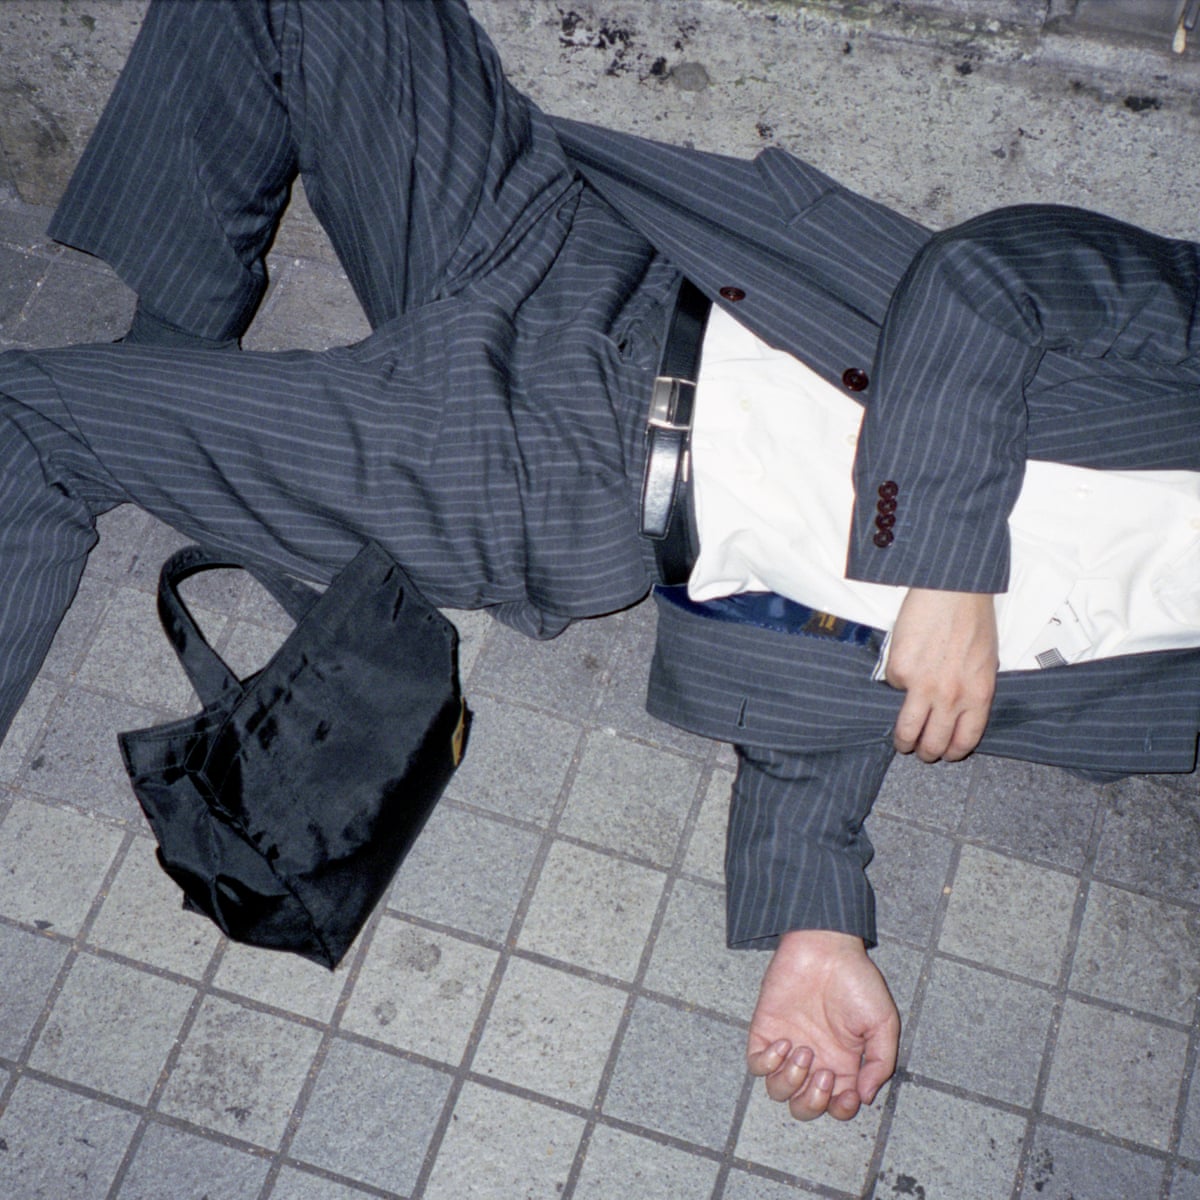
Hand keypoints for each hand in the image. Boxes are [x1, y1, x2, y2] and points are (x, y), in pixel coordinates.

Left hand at [747, 930, 898, 1120]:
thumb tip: (866, 1097)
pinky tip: (785, 1041)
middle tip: (823, 1074)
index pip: (836, 1106)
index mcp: (842, 1063)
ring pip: (777, 1091)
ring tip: (804, 1052)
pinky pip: (756, 1064)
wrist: (825, 947)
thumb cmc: (856, 980)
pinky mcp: (765, 1030)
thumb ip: (880, 1062)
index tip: (847, 1093)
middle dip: (812, 1102)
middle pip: (803, 1107)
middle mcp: (814, 1060)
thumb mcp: (883, 1022)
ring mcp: (788, 1046)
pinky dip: (767, 1063)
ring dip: (790, 1082)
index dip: (840, 1110)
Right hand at [886, 586, 997, 761]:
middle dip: (925, 752)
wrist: (953, 591)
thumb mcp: (986, 663)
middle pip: (934, 742)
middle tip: (919, 750)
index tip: (945, 753)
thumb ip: (972, 692)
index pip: (965, 740)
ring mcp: (923, 686)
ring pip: (907, 729)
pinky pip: (894, 687)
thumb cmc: (973, 620)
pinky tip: (903, 669)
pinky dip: (896, 683)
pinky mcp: (900, 670)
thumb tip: (954, 710)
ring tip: (901, 741)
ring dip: (903, 740)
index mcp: (978, 695)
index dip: (952, 752)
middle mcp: (951, 697)